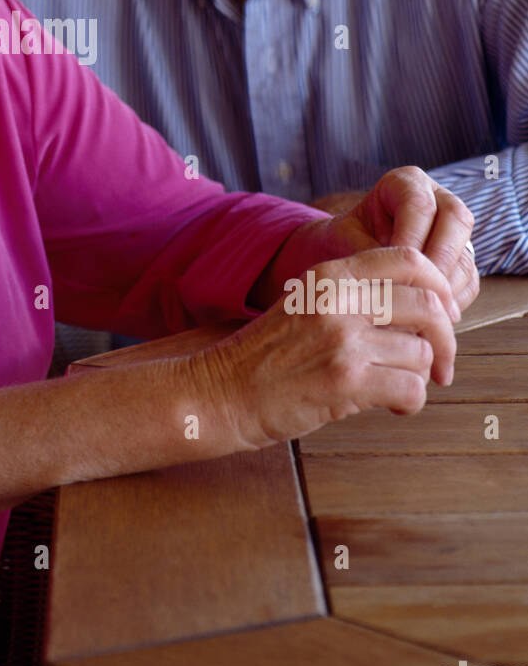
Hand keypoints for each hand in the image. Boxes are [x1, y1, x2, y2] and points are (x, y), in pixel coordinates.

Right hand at [196, 247, 457, 453]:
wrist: (222, 391)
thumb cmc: (266, 355)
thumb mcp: (305, 305)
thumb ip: (354, 297)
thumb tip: (421, 307)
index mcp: (329, 275)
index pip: (408, 259)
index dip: (438, 285)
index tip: (443, 313)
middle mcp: (338, 300)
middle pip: (427, 305)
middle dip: (443, 339)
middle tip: (440, 363)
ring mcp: (342, 339)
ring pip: (421, 352)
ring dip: (420, 376)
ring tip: (397, 386)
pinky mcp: (345, 381)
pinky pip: (410, 388)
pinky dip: (409, 402)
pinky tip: (390, 406)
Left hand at [264, 167, 477, 312]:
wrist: (345, 253)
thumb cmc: (341, 240)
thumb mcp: (345, 238)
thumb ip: (366, 251)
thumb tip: (392, 282)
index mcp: (406, 183)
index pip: (420, 205)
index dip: (411, 240)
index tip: (393, 273)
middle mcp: (438, 199)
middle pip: (456, 220)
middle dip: (438, 260)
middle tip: (418, 293)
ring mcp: (454, 230)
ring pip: (466, 252)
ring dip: (448, 286)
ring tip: (423, 312)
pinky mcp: (461, 259)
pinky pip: (468, 279)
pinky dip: (453, 300)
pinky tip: (431, 318)